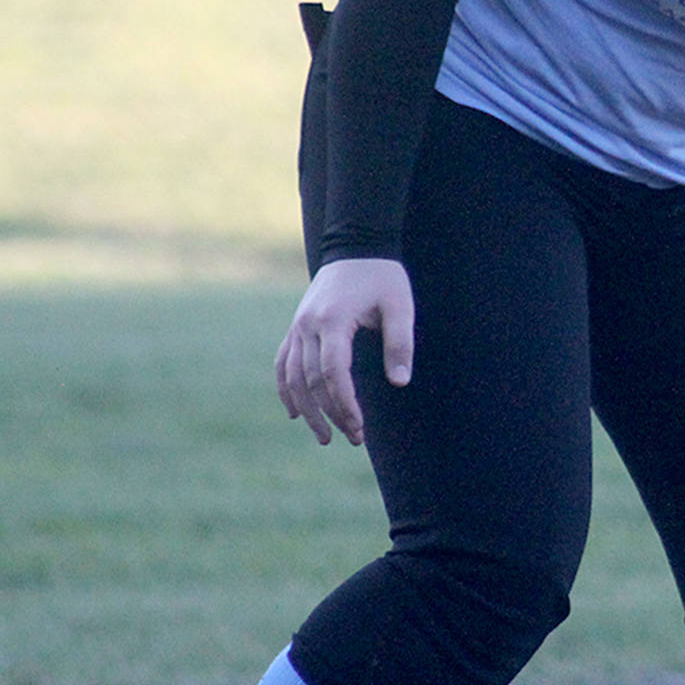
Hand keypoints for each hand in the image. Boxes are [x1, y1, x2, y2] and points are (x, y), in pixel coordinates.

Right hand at [274, 257, 414, 445]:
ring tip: (325, 437)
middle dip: (332, 414)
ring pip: (293, 377)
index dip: (345, 404)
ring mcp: (298, 326)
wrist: (356, 245)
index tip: (360, 428)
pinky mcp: (296, 326)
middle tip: (354, 438)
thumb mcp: (400, 307)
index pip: (334, 374)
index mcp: (333, 321)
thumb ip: (400, 344)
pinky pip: (284, 363)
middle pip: (312, 381)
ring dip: (307, 410)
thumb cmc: (383, 277)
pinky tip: (296, 413)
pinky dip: (287, 389)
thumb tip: (400, 382)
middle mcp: (308, 326)